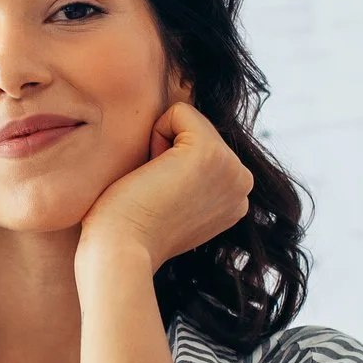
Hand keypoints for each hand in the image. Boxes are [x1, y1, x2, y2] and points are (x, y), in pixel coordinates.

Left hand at [76, 101, 253, 274]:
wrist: (119, 250)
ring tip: (154, 186)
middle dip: (166, 151)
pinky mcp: (209, 152)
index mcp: (235, 197)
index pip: (201, 147)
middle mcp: (242, 183)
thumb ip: (188, 177)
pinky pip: (178, 112)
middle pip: (197, 129)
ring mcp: (231, 168)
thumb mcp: (173, 200)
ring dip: (159, 146)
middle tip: (155, 194)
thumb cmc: (130, 227)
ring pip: (187, 120)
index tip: (161, 200)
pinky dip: (154, 135)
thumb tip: (177, 147)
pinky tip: (152, 174)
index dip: (170, 164)